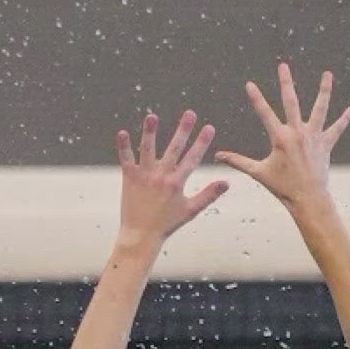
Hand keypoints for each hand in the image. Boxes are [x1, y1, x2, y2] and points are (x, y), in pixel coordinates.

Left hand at [117, 111, 227, 244]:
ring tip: (152, 116)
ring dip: (150, 132)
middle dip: (183, 130)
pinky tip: (122, 132)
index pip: (193, 158)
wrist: (141, 235)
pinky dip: (123, 146)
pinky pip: (126, 159)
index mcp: (177, 183)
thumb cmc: (167, 224)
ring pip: (147, 149)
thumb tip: (226, 182)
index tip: (209, 127)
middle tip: (190, 113)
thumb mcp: (191, 210)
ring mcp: (145, 176)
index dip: (202, 142)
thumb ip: (209, 195)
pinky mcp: (129, 178)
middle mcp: (161, 176)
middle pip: (174, 149)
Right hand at [215, 63, 349, 207]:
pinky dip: (345, 118)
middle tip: (283, 66)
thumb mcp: (258, 172)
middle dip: (286, 83)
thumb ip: (237, 161)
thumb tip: (218, 156)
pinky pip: (337, 128)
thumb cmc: (282, 187)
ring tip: (327, 74)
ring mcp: (314, 137)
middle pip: (291, 102)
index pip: (264, 113)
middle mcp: (298, 133)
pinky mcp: (326, 144)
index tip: (250, 84)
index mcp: (280, 138)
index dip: (256, 98)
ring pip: (320, 109)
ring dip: (324, 91)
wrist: (307, 199)